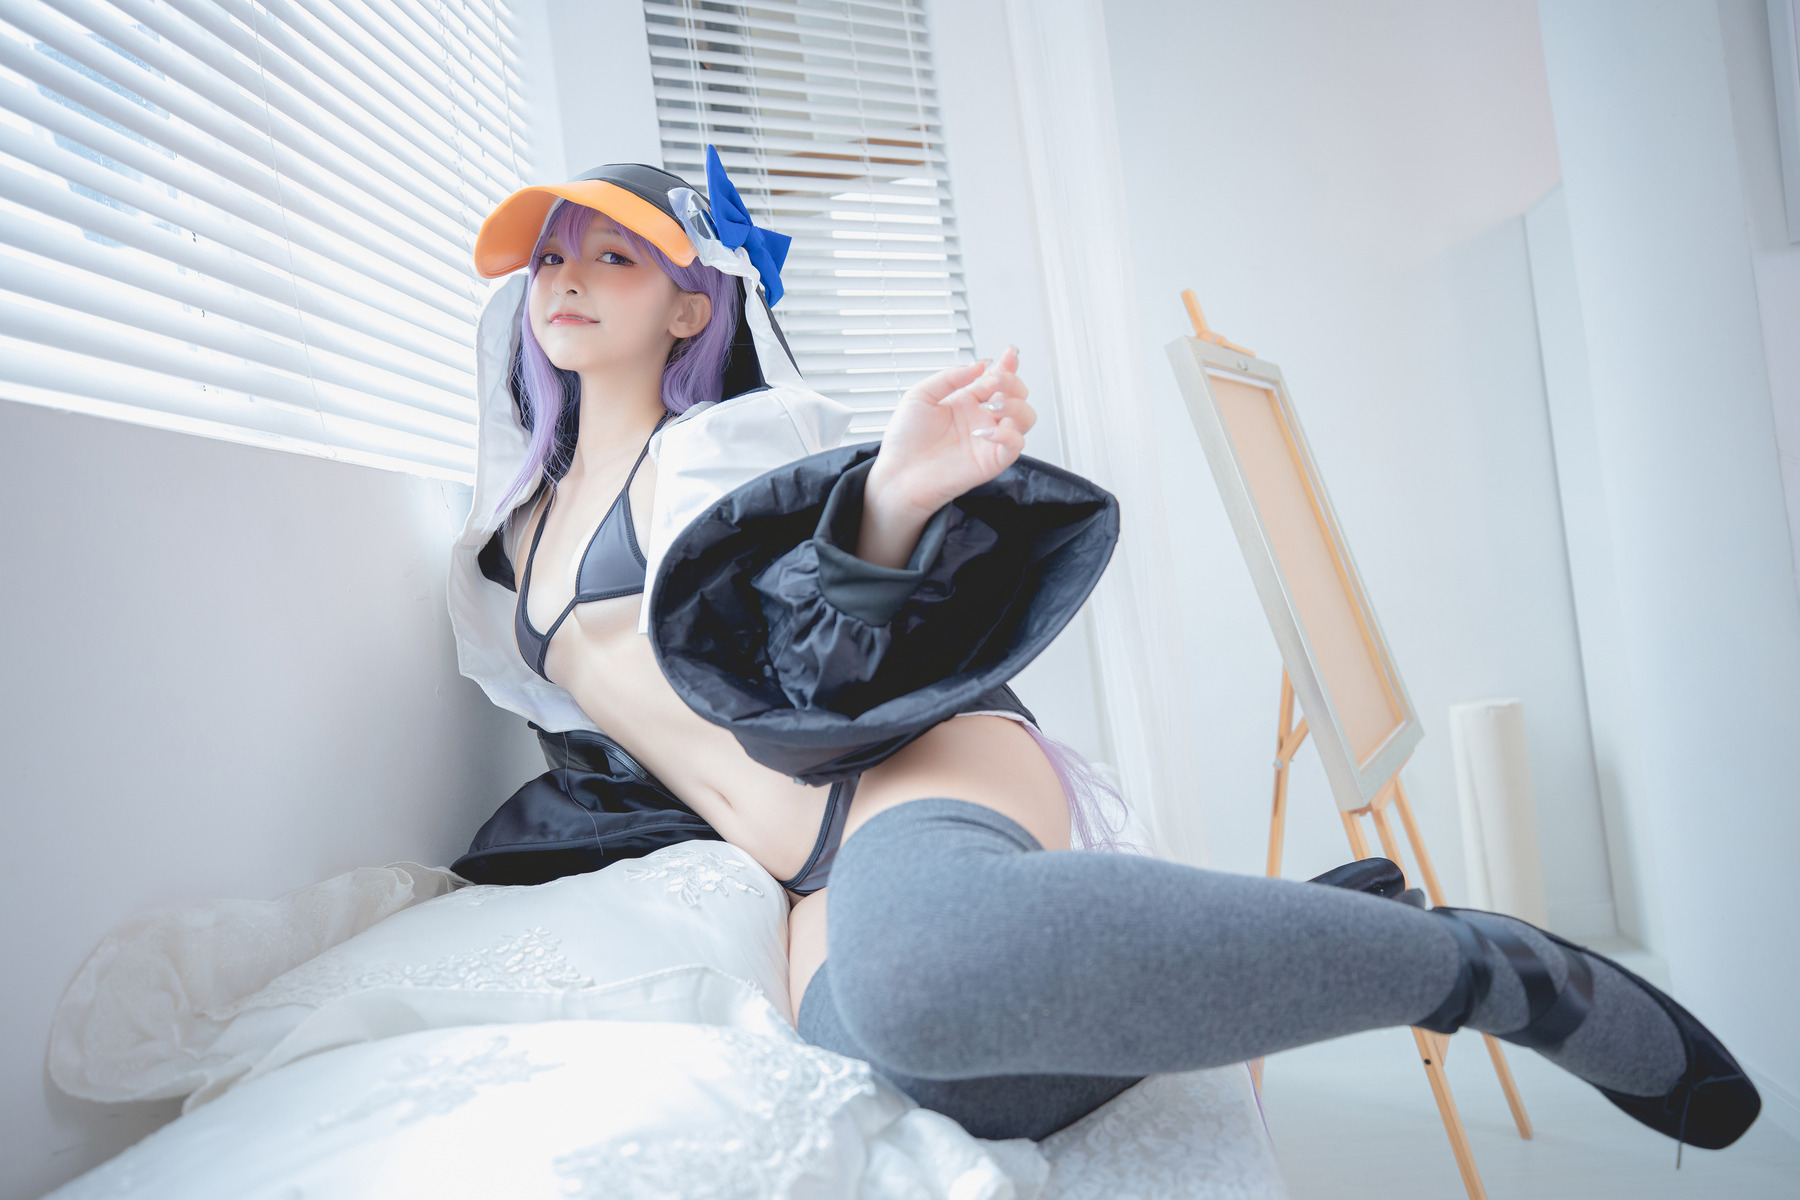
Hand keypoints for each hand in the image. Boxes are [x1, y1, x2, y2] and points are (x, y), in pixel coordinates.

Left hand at [856, 347, 1035, 567]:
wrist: (898, 474)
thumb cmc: (905, 440)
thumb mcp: (920, 395)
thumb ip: (950, 377)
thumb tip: (979, 365)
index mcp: (967, 401)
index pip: (997, 378)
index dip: (1008, 365)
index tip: (1009, 354)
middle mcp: (982, 418)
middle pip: (1018, 395)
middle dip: (1012, 382)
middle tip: (993, 382)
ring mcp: (989, 439)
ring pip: (1025, 417)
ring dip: (1015, 405)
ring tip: (992, 404)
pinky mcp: (992, 461)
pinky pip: (1016, 444)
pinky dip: (1008, 433)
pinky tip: (985, 430)